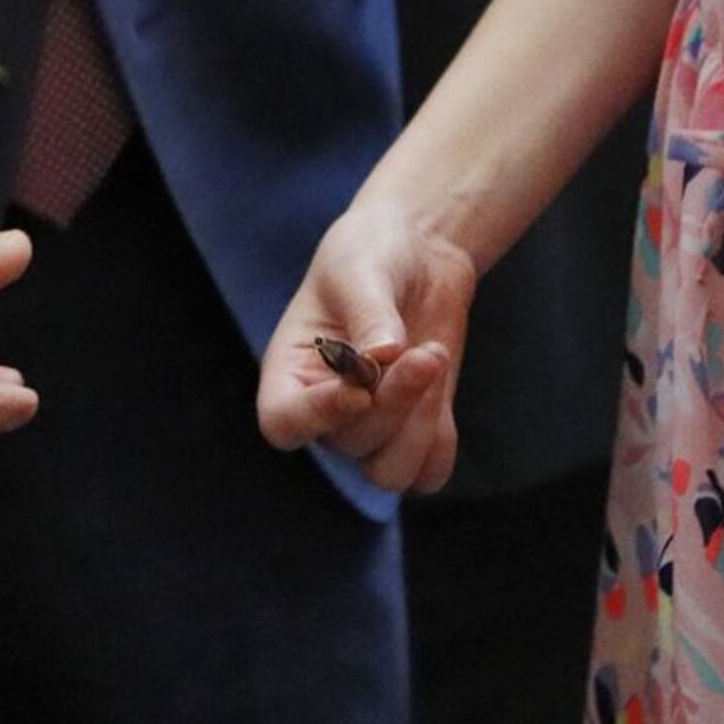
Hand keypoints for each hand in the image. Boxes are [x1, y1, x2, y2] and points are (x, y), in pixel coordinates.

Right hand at [254, 196, 478, 493]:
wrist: (419, 251)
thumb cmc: (370, 252)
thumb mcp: (361, 269)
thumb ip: (368, 312)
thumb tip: (383, 356)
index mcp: (290, 370)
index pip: (283, 423)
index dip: (318, 415)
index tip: (359, 384)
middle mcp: (324, 409)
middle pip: (349, 442)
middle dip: (393, 402)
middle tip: (422, 351)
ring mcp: (369, 425)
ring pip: (388, 470)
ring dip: (419, 426)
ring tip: (432, 360)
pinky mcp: (414, 428)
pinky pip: (426, 471)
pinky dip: (438, 444)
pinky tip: (441, 391)